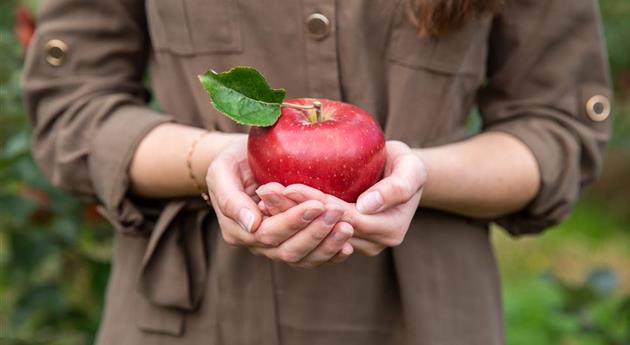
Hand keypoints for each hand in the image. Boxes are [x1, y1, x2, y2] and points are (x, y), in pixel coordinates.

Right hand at [205, 137, 353, 267]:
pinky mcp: (293, 243)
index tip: (317, 204)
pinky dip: (331, 254)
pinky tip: (348, 245)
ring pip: (303, 258)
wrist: (241, 163)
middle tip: (338, 211)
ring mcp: (276, 247)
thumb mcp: (221, 172)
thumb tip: (252, 224)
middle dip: (316, 232)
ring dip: (327, 245)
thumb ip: (230, 199)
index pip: (269, 233)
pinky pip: (312, 258)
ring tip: (348, 227)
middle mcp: (258, 244)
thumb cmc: (231, 162)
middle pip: (289, 250)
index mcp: (238, 230)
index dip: (294, 221)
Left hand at [260, 141, 425, 255]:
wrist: (401, 175)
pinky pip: (311, 232)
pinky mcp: (338, 238)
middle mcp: (370, 244)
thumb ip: (396, 188)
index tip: (290, 186)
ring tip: (263, 197)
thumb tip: (366, 206)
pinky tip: (268, 206)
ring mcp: (353, 245)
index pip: (346, 218)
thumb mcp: (412, 169)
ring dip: (286, 216)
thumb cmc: (407, 166)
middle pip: (324, 229)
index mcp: (389, 230)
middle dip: (293, 210)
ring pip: (313, 234)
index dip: (317, 204)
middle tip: (265, 191)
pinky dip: (290, 219)